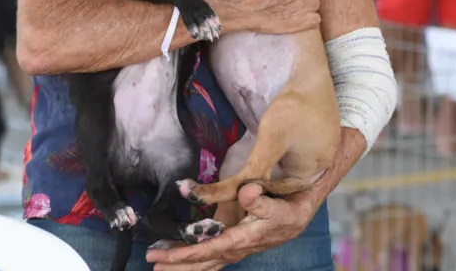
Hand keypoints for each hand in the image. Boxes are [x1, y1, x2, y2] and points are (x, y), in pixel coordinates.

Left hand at [146, 183, 316, 270]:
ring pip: (205, 261)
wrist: (302, 213)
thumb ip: (262, 199)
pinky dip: (194, 259)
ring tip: (159, 262)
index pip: (212, 249)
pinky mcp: (235, 244)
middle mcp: (237, 248)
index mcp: (244, 239)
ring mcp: (235, 248)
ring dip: (182, 263)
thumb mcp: (279, 202)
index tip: (168, 254)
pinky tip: (181, 260)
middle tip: (153, 259)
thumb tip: (246, 193)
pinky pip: (211, 257)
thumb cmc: (290, 206)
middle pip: (203, 261)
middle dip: (177, 262)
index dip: (189, 253)